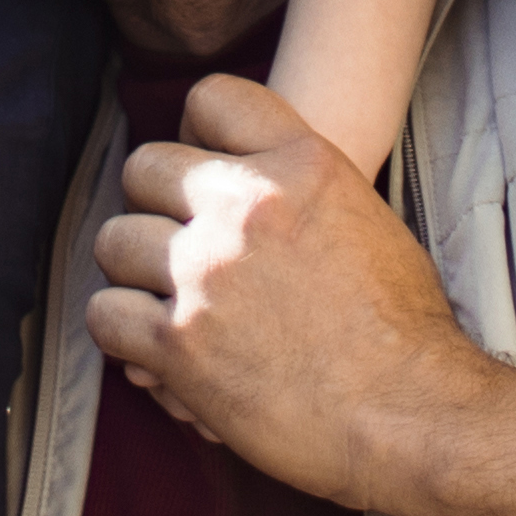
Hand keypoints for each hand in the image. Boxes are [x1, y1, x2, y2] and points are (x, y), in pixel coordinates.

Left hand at [82, 70, 482, 511]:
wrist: (412, 418)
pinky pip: (103, 314)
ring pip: (114, 241)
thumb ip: (299, 187)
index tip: (206, 175)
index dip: (198, 134)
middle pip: (144, 167)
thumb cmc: (404, 333)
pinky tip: (158, 351)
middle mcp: (246, 206)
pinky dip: (124, 335)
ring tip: (173, 305)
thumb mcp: (368, 221)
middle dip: (157, 209)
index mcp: (302, 165)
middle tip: (185, 252)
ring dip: (136, 275)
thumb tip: (245, 178)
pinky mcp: (177, 342)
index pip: (211, 97)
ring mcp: (205, 272)